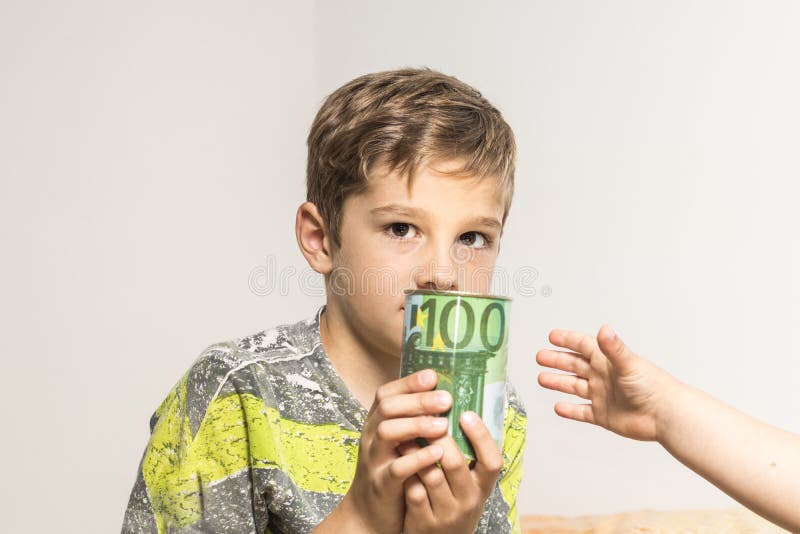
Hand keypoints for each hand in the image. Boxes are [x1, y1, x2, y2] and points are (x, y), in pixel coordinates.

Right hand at [339, 369, 452, 533]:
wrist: (368, 514)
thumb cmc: (391, 471)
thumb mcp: (397, 442)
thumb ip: (412, 421)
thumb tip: (444, 395)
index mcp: (376, 423)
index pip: (386, 393)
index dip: (408, 383)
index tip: (433, 376)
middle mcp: (371, 437)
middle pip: (388, 408)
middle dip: (418, 400)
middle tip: (446, 399)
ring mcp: (374, 460)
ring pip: (387, 432)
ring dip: (417, 425)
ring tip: (444, 425)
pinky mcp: (381, 484)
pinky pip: (396, 468)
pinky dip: (417, 458)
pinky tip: (436, 452)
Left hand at [398, 411, 502, 532]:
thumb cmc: (453, 503)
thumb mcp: (468, 485)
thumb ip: (468, 457)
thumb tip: (462, 411)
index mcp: (483, 487)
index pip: (492, 461)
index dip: (481, 436)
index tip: (467, 414)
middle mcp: (468, 501)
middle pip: (454, 463)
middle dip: (437, 437)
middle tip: (425, 417)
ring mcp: (446, 513)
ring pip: (429, 474)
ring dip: (415, 450)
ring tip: (405, 432)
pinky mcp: (423, 521)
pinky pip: (413, 490)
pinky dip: (405, 470)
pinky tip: (398, 456)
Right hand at [536, 325, 678, 440]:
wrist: (665, 415)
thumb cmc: (653, 386)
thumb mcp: (629, 363)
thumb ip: (614, 348)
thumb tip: (604, 328)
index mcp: (607, 361)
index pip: (583, 346)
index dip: (568, 340)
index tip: (552, 336)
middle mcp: (603, 376)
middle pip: (574, 365)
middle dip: (557, 360)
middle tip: (540, 356)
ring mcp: (602, 396)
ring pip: (574, 387)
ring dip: (558, 383)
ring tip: (542, 379)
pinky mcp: (603, 415)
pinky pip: (582, 412)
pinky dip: (570, 410)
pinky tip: (558, 407)